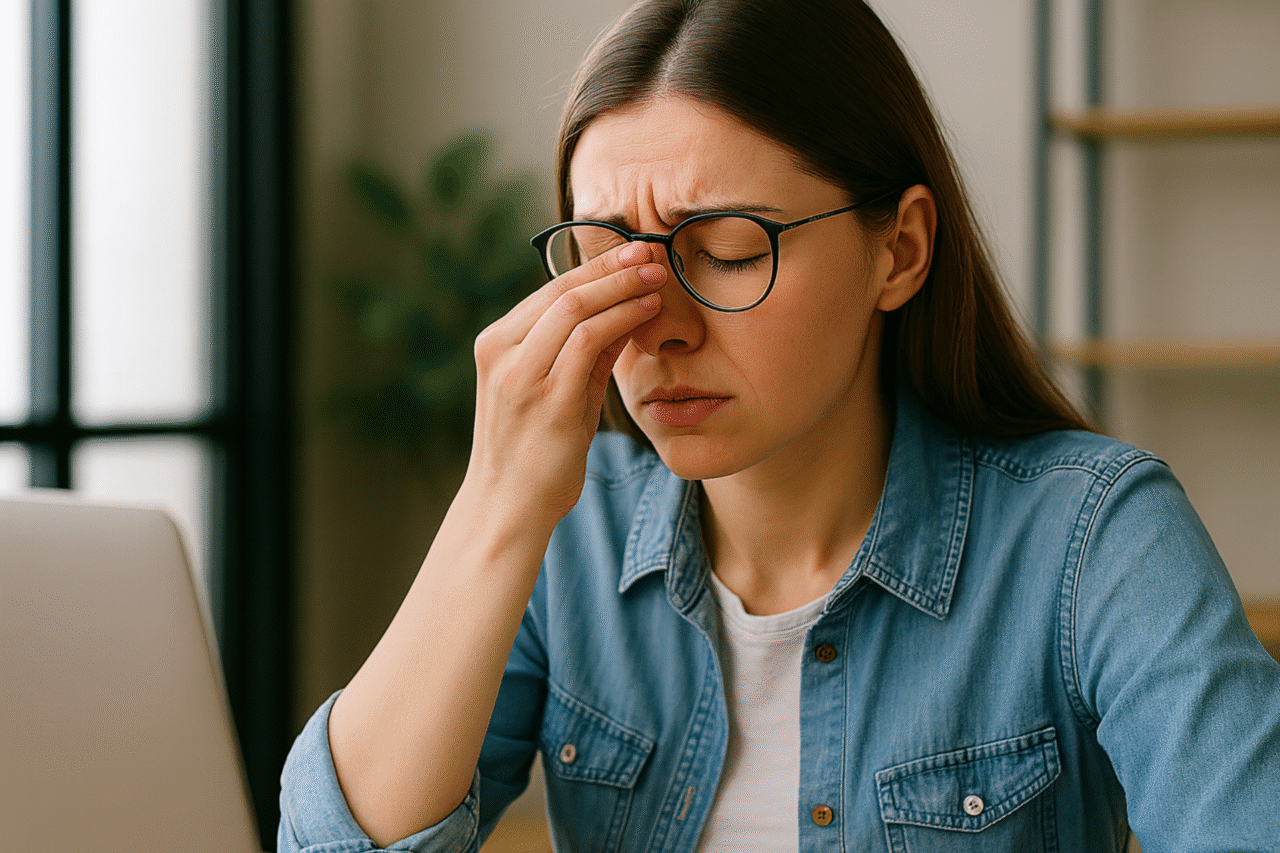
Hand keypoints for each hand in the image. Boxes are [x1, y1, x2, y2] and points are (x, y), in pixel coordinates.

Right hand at [466, 241, 665, 521]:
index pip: (550, 290)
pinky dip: (623, 318)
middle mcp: (502, 353)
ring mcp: (521, 375)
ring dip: (623, 287)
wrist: (508, 507)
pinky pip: (590, 342)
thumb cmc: (533, 452)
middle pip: (563, 291)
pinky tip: (648, 309)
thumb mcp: (554, 392)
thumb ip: (582, 354)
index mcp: (496, 344)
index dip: (595, 267)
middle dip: (612, 267)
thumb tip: (624, 312)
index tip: (632, 252)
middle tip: (652, 252)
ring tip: (658, 276)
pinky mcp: (548, 399)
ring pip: (576, 308)